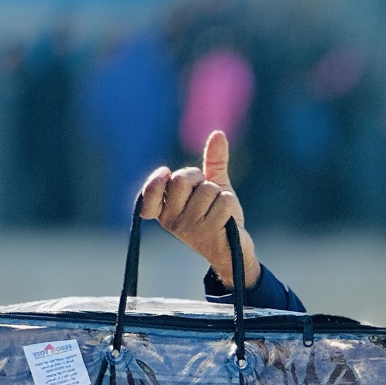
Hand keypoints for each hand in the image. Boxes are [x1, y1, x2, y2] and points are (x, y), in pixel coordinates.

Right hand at [138, 130, 260, 288]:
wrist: (234, 251)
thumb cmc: (218, 217)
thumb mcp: (213, 188)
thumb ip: (213, 162)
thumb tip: (218, 133)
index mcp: (164, 211)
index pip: (151, 190)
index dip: (158, 179)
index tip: (165, 174)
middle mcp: (172, 220)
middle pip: (182, 179)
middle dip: (200, 179)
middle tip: (207, 195)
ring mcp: (190, 228)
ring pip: (208, 189)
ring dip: (221, 195)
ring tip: (220, 211)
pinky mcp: (209, 232)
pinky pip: (224, 200)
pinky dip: (231, 204)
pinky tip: (228, 219)